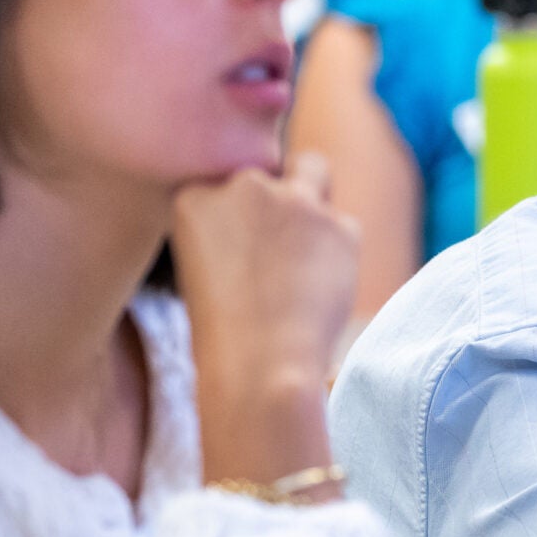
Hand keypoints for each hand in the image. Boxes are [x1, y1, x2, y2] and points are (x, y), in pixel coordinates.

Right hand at [171, 151, 361, 487]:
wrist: (260, 369)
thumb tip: (269, 202)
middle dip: (272, 199)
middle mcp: (243, 184)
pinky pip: (344, 223)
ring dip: (311, 196)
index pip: (220, 177)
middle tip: (273, 254)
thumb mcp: (200, 266)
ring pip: (312, 167)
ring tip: (303, 254)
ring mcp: (294, 199)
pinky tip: (322, 286)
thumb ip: (226, 224)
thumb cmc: (223, 334)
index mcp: (193, 195)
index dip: (233, 209)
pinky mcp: (340, 222)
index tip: (235, 245)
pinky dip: (339, 250)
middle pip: (264, 170)